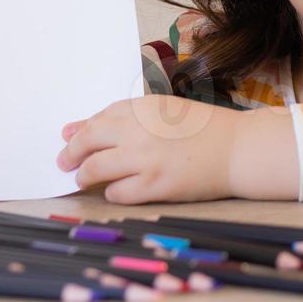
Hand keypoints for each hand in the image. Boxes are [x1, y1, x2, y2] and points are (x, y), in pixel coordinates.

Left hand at [55, 98, 297, 203]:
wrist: (238, 149)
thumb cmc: (205, 128)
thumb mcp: (165, 111)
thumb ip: (124, 118)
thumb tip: (75, 128)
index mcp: (142, 108)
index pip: (97, 119)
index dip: (81, 131)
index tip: (70, 139)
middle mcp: (139, 130)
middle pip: (87, 141)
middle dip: (70, 154)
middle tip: (64, 162)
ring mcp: (146, 159)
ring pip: (95, 169)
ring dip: (84, 176)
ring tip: (83, 179)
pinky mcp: (155, 185)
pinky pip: (117, 193)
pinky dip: (112, 192)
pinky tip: (116, 190)